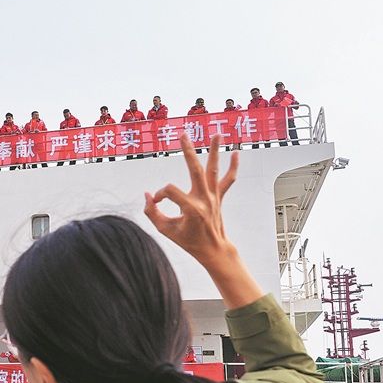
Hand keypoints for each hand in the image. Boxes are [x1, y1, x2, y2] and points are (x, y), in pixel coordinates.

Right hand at [143, 132, 237, 266]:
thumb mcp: (165, 230)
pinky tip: (236, 153)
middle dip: (188, 151)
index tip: (155, 202)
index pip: (170, 191)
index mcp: (191, 209)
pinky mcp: (219, 197)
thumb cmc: (188, 241)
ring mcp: (214, 197)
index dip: (159, 195)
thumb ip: (152, 212)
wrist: (212, 249)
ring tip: (217, 134)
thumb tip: (147, 195)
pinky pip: (228, 180)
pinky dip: (233, 167)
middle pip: (195, 170)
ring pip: (214, 170)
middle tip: (183, 134)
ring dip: (216, 151)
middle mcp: (204, 200)